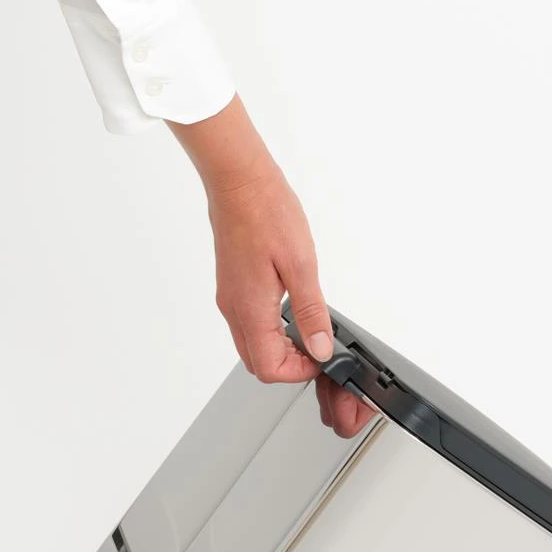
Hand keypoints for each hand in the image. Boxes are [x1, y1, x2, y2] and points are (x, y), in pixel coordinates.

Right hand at [169, 98, 372, 437]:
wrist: (238, 180)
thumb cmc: (265, 211)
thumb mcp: (302, 265)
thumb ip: (311, 313)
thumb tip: (321, 347)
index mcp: (251, 309)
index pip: (270, 368)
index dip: (299, 371)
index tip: (320, 356)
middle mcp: (234, 309)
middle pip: (258, 364)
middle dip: (289, 365)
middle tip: (315, 347)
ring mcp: (230, 300)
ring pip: (252, 347)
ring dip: (279, 349)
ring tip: (306, 330)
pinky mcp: (232, 288)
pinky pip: (248, 325)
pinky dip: (270, 332)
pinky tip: (288, 312)